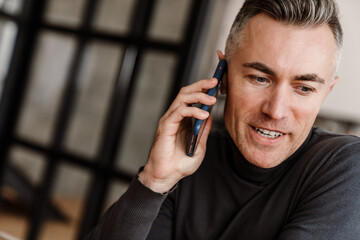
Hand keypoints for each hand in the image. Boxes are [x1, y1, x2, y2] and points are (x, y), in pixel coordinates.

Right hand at [139, 78, 217, 192]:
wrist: (167, 176)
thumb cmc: (180, 163)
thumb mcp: (199, 145)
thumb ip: (204, 130)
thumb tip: (211, 116)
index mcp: (183, 120)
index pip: (192, 98)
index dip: (203, 89)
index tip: (216, 84)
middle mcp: (175, 116)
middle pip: (186, 92)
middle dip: (200, 85)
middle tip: (214, 81)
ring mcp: (170, 120)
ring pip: (182, 98)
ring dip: (198, 96)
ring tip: (212, 100)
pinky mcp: (166, 125)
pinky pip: (179, 112)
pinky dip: (193, 110)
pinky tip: (204, 114)